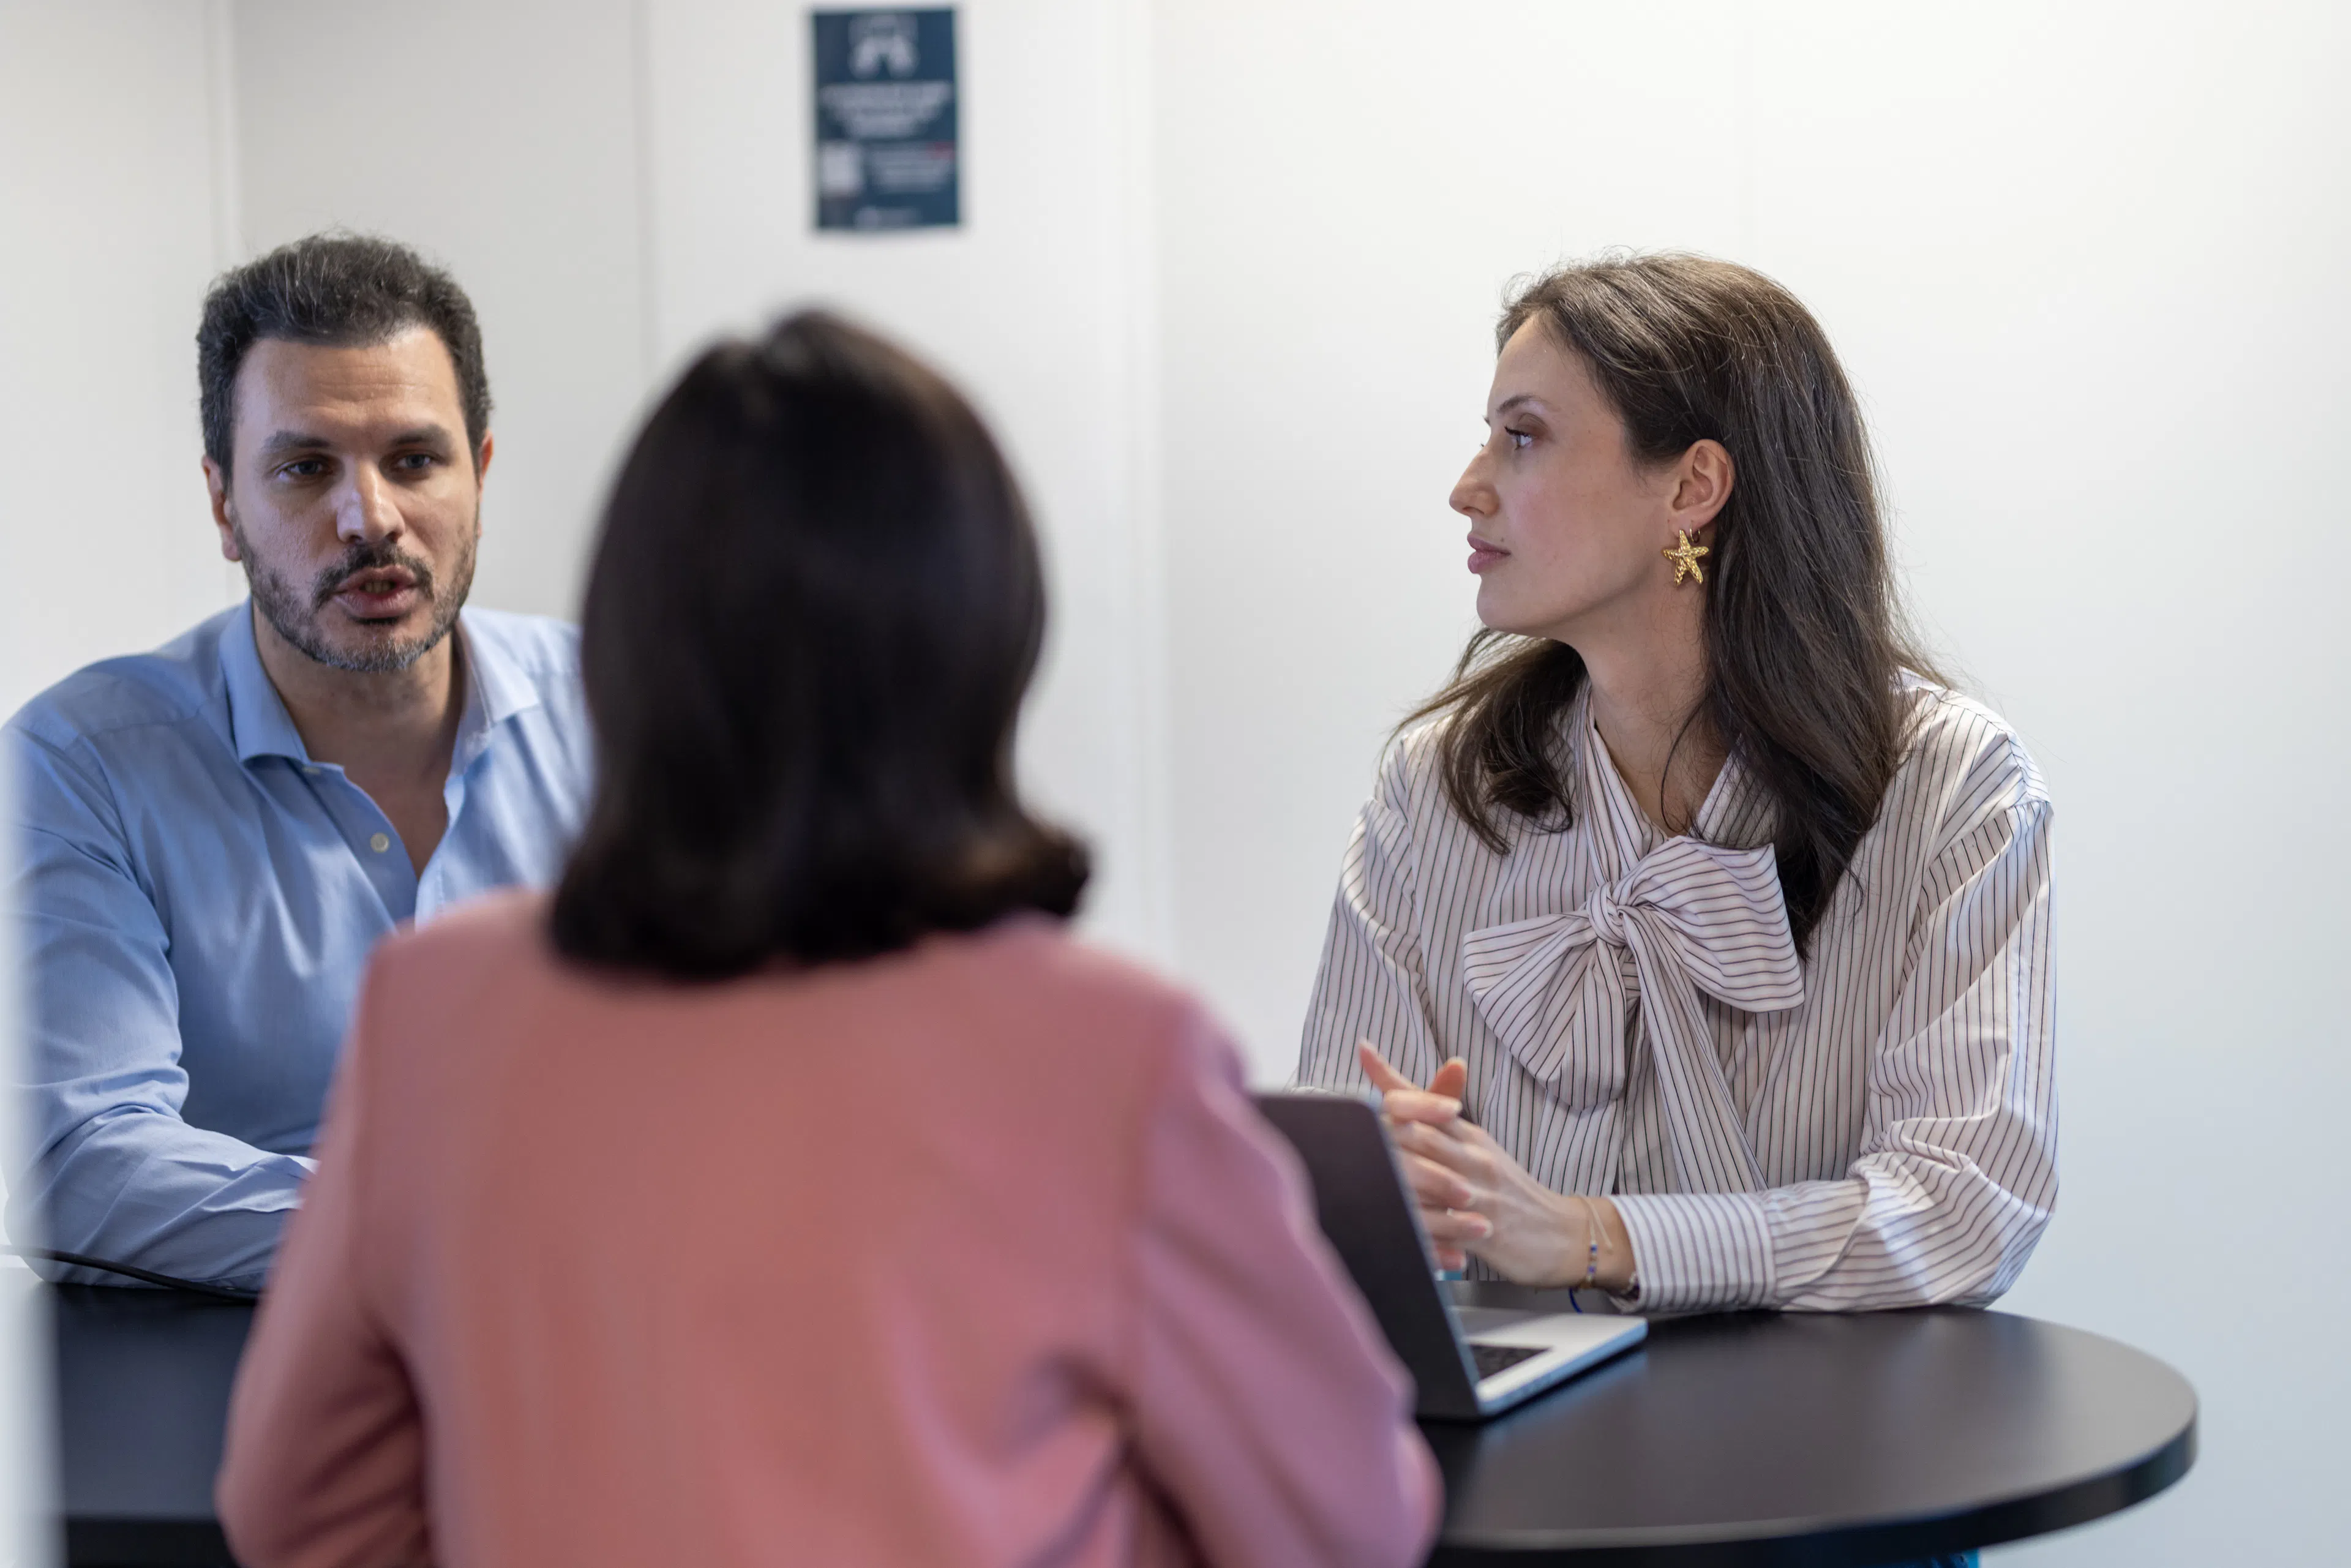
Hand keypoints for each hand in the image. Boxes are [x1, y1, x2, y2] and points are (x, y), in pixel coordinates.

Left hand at [1357, 1041, 1634, 1288]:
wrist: (1562, 1233)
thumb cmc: (1510, 1190)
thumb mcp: (1479, 1149)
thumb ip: (1441, 1125)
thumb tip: (1404, 1097)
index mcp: (1469, 1135)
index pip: (1426, 1101)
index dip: (1393, 1079)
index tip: (1364, 1050)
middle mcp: (1474, 1158)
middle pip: (1420, 1133)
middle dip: (1380, 1127)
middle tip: (1342, 1120)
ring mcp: (1480, 1194)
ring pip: (1429, 1177)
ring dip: (1393, 1173)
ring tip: (1355, 1168)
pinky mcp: (1485, 1231)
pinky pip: (1446, 1226)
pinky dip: (1419, 1225)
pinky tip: (1391, 1223)